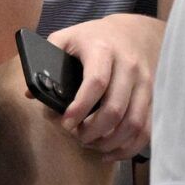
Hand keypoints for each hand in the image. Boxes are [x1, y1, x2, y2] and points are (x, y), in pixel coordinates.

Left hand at [45, 13, 163, 159]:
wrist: (133, 32)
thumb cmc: (92, 38)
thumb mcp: (66, 38)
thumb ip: (46, 60)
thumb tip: (31, 93)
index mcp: (103, 49)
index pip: (96, 82)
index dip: (80, 107)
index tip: (65, 123)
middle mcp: (128, 66)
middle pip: (116, 108)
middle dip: (93, 130)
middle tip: (76, 136)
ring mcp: (145, 83)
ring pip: (134, 122)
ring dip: (111, 141)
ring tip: (91, 144)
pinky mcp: (153, 97)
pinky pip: (146, 129)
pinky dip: (129, 147)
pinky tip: (110, 152)